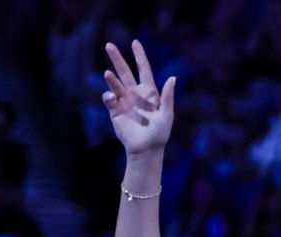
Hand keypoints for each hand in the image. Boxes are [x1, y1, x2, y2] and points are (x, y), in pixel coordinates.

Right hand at [102, 41, 174, 155]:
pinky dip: (108, 96)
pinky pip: (109, 99)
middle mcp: (135, 94)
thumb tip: (173, 77)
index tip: (135, 43)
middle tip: (109, 45)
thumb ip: (168, 97)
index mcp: (149, 92)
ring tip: (108, 73)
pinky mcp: (115, 111)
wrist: (146, 150)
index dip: (139, 56)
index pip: (143, 69)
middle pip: (125, 72)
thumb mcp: (166, 115)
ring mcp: (124, 102)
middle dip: (117, 59)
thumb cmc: (159, 134)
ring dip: (111, 78)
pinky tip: (110, 96)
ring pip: (115, 84)